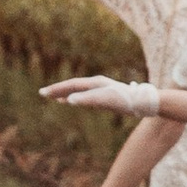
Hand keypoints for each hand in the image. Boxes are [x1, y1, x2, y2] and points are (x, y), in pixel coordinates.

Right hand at [41, 75, 159, 117]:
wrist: (143, 102)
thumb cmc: (125, 100)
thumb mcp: (105, 100)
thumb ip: (87, 100)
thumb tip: (68, 100)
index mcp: (95, 83)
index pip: (71, 85)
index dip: (57, 89)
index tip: (43, 93)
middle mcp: (97, 84)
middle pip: (73, 86)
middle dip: (58, 90)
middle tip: (43, 94)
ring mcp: (101, 89)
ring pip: (78, 90)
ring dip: (65, 93)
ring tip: (54, 98)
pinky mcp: (104, 95)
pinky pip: (85, 95)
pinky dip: (75, 98)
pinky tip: (72, 102)